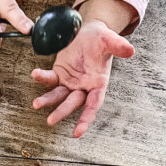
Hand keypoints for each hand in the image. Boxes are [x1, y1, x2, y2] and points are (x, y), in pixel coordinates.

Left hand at [31, 19, 133, 136]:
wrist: (88, 33)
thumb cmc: (101, 39)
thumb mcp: (110, 40)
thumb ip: (118, 46)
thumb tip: (130, 51)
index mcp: (97, 85)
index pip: (92, 106)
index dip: (86, 119)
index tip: (77, 133)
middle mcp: (83, 88)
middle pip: (72, 103)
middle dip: (62, 112)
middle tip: (51, 120)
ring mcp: (70, 83)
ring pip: (58, 96)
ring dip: (48, 100)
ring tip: (36, 104)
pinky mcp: (59, 74)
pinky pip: (50, 80)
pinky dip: (43, 78)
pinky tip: (35, 74)